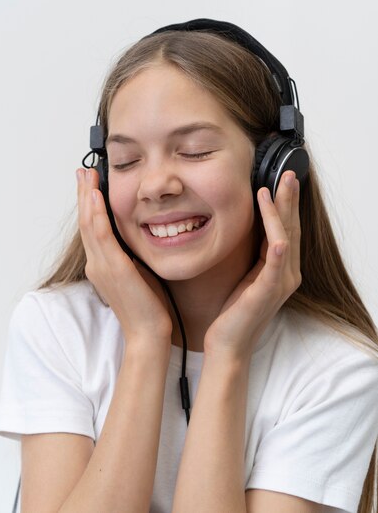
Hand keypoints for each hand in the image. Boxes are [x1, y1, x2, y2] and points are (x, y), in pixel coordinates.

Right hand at [76, 167, 172, 344]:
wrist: (148, 333)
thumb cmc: (148, 306)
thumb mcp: (138, 272)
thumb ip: (133, 254)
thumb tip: (141, 234)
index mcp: (101, 264)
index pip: (91, 227)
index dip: (88, 204)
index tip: (89, 183)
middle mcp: (97, 263)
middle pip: (85, 222)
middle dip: (84, 194)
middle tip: (83, 171)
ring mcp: (102, 266)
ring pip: (89, 225)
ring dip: (86, 198)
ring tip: (87, 176)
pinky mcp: (114, 269)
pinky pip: (102, 237)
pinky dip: (96, 216)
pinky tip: (95, 198)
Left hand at [203, 170, 301, 360]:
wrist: (227, 343)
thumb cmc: (232, 309)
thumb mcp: (244, 273)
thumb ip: (252, 252)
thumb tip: (243, 225)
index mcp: (280, 267)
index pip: (285, 228)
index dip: (284, 203)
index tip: (281, 179)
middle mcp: (287, 273)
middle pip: (291, 228)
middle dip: (289, 200)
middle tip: (288, 174)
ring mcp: (280, 282)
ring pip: (286, 238)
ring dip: (281, 212)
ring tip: (276, 188)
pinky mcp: (268, 292)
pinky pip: (276, 263)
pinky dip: (278, 244)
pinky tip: (278, 232)